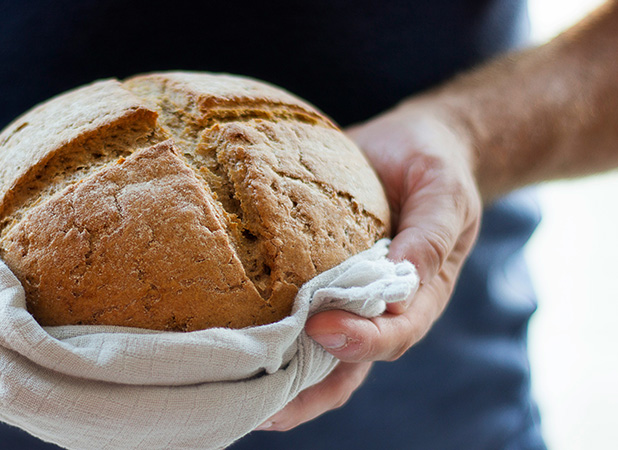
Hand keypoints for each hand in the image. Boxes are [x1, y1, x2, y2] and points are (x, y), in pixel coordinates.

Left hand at [257, 103, 481, 430]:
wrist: (412, 145)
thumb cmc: (434, 166)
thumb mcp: (445, 192)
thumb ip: (430, 233)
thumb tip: (403, 274)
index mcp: (421, 295)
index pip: (394, 334)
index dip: (361, 340)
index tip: (321, 328)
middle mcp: (379, 309)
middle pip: (346, 367)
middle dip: (306, 393)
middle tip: (261, 408)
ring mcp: (344, 299)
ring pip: (312, 355)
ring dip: (277, 380)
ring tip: (231, 394)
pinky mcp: (313, 278)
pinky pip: (288, 314)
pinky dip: (263, 334)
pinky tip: (225, 345)